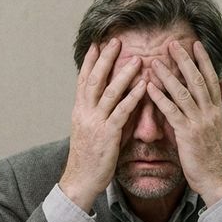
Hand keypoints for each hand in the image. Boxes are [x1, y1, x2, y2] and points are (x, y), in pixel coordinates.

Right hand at [59, 40, 144, 210]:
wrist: (79, 181)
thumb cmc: (87, 159)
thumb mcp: (89, 132)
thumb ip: (98, 115)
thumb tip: (109, 103)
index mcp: (79, 111)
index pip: (83, 80)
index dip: (90, 61)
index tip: (97, 44)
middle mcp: (85, 113)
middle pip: (94, 79)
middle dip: (105, 59)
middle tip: (115, 41)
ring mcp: (95, 123)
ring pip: (108, 92)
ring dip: (123, 73)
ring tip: (136, 58)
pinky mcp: (107, 135)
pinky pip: (121, 112)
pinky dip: (132, 97)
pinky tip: (142, 86)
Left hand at [147, 40, 221, 205]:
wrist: (217, 180)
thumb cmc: (212, 160)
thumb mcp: (213, 133)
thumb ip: (205, 115)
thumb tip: (200, 103)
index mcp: (217, 111)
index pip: (211, 80)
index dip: (203, 61)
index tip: (195, 45)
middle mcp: (210, 113)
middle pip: (197, 80)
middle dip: (185, 60)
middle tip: (172, 44)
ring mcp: (200, 122)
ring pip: (183, 92)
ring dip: (168, 75)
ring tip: (155, 62)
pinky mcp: (188, 134)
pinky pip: (172, 111)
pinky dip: (160, 98)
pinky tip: (149, 87)